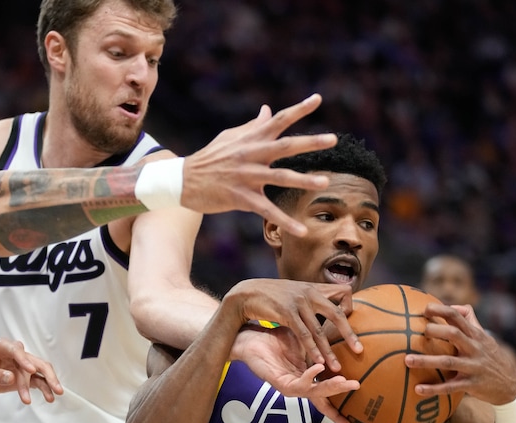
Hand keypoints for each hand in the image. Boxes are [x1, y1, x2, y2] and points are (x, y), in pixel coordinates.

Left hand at [0, 338, 63, 403]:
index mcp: (4, 347)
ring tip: (51, 398)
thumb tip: (11, 378)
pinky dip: (44, 389)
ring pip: (41, 372)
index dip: (25, 361)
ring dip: (47, 384)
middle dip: (47, 375)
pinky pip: (37, 381)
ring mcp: (23, 364)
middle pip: (36, 362)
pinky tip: (49, 397)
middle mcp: (17, 354)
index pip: (17, 351)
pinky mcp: (25, 375)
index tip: (31, 371)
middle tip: (55, 387)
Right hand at [181, 94, 335, 236]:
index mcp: (251, 139)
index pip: (278, 120)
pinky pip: (267, 211)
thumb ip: (253, 126)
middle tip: (332, 139)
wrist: (183, 180)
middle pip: (285, 146)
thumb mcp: (229, 137)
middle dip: (309, 142)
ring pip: (280, 177)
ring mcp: (247, 176)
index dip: (299, 109)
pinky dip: (285, 222)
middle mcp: (251, 154)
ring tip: (325, 182)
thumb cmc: (209, 158)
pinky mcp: (241, 198)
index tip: (318, 99)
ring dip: (303, 180)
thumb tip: (268, 109)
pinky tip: (302, 231)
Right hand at [227, 278, 362, 369]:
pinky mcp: (287, 313)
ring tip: (337, 367)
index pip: (344, 293)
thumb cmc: (270, 294)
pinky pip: (304, 334)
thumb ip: (310, 297)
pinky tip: (317, 361)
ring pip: (319, 330)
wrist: (246, 292)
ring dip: (328, 350)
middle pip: (337, 314)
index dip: (349, 307)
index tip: (349, 324)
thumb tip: (323, 305)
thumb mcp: (295, 291)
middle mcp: (309, 293)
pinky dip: (312, 349)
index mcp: (314, 288)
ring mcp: (298, 303)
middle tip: (359, 350)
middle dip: (349, 334)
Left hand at [233, 325, 359, 422]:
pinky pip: (298, 383)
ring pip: (314, 392)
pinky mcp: (279, 383)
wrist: (251, 339)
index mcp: (308, 376)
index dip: (341, 400)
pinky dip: (310, 376)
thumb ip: (321, 341)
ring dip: (330, 387)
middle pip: (324, 396)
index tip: (358, 408)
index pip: (327, 390)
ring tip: (345, 382)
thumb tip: (342, 327)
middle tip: (359, 387)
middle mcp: (300, 384)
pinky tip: (319, 368)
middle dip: (341, 393)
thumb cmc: (276, 339)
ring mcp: (290, 386)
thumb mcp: (304, 340)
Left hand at [405, 303, 515, 404]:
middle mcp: (474, 348)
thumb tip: (452, 306)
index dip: (441, 310)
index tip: (425, 309)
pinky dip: (434, 389)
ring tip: (407, 360)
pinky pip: (450, 387)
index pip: (458, 317)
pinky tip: (417, 389)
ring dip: (426, 361)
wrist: (511, 385)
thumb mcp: (484, 337)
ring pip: (448, 362)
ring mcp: (473, 367)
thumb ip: (470, 319)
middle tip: (419, 332)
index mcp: (475, 335)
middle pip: (454, 335)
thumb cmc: (490, 356)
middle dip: (435, 331)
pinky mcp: (471, 385)